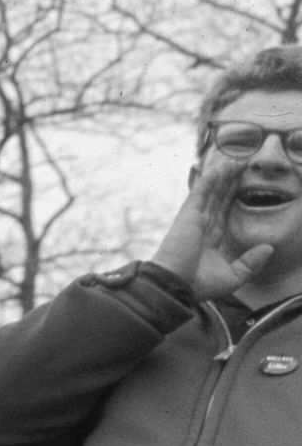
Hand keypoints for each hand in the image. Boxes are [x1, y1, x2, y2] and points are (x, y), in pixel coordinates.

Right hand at [151, 149, 275, 300]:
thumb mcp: (234, 277)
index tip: (242, 182)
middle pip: (219, 197)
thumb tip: (268, 248)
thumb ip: (251, 262)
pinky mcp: (188, 214)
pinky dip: (208, 180)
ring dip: (222, 175)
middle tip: (241, 164)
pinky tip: (217, 168)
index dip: (233, 196)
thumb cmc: (200, 284)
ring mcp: (195, 217)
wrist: (178, 285)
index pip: (224, 210)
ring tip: (233, 160)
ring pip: (212, 191)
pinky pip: (201, 193)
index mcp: (212, 238)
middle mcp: (203, 224)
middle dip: (230, 181)